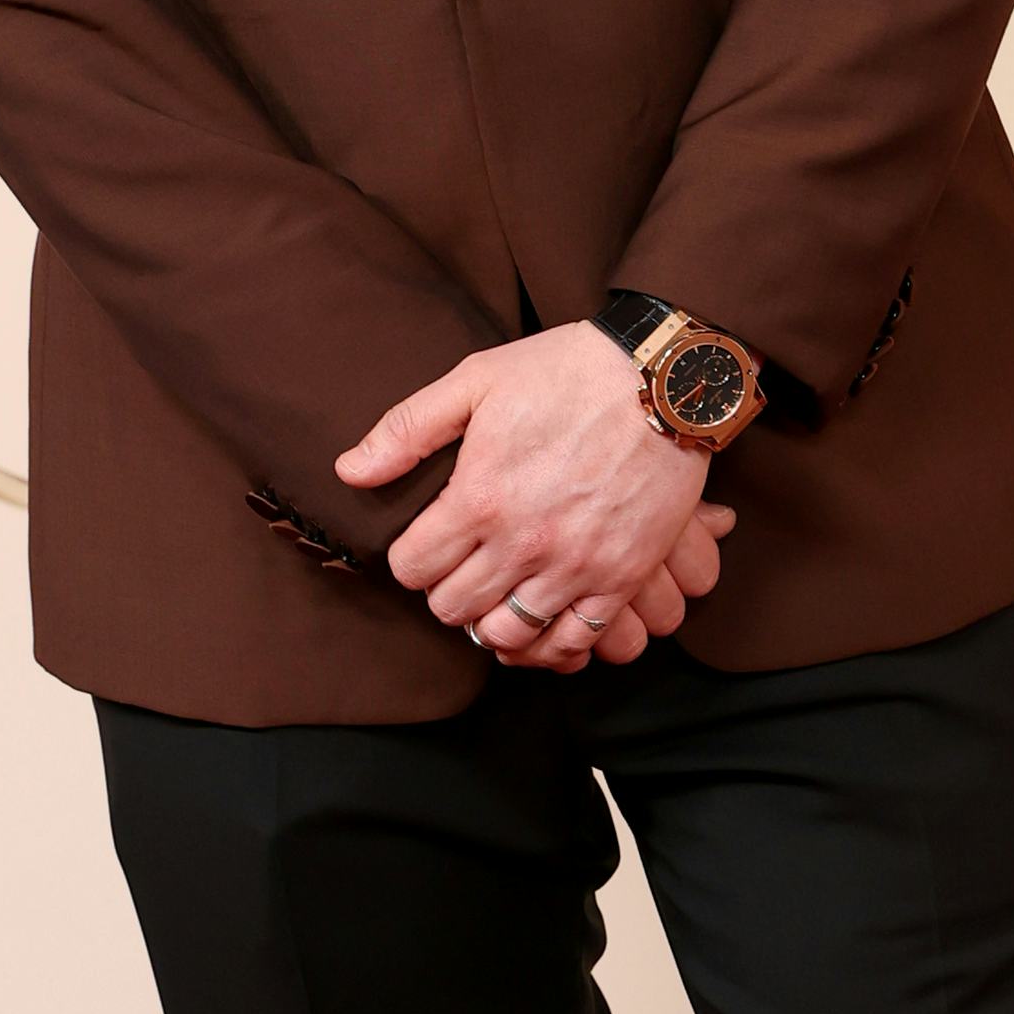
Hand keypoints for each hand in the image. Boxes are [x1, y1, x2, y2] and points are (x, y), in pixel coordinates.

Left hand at [335, 324, 734, 673]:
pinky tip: (545, 617)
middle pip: (454, 609)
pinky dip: (553, 642)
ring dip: (495, 620)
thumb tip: (349, 471)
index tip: (427, 544)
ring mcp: (575, 566)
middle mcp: (523, 543)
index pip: (412, 569)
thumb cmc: (567, 371)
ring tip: (500, 594)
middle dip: (447, 591)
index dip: (411, 558)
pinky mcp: (621, 577)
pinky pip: (575, 641)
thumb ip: (407, 429)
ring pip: (510, 635)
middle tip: (462, 567)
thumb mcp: (476, 380)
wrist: (664, 377)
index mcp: (479, 498)